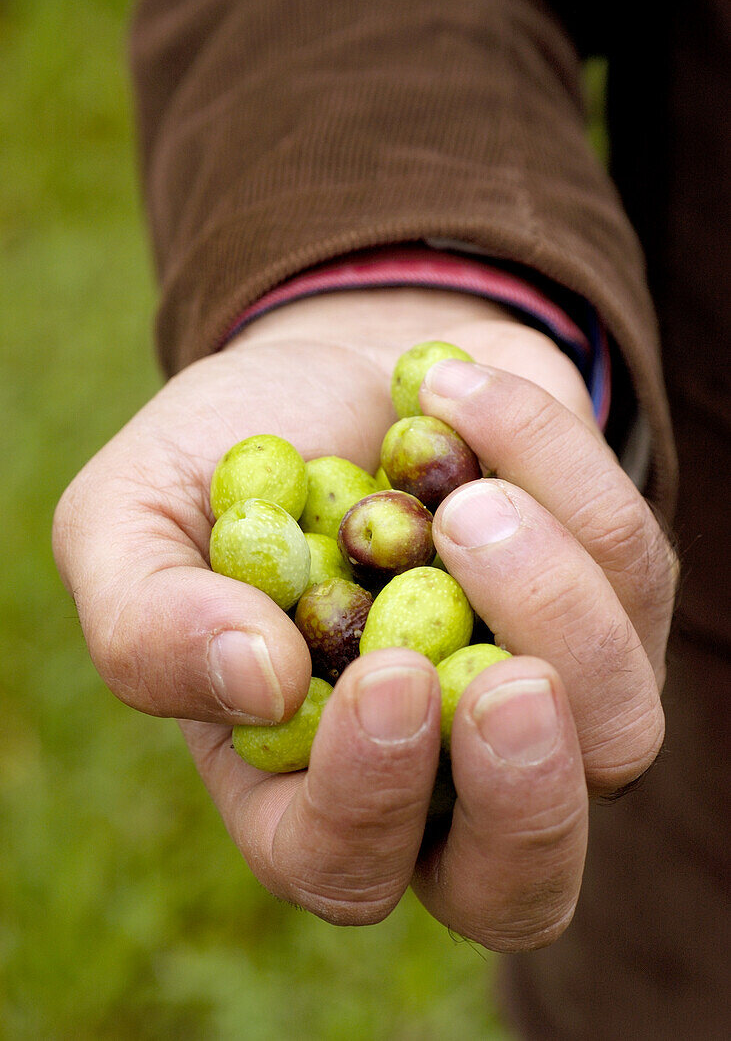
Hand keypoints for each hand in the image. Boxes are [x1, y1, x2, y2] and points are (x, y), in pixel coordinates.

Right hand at [53, 287, 675, 948]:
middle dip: (528, 796)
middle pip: (525, 880)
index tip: (383, 677)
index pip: (349, 866)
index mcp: (303, 781)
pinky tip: (459, 396)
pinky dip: (554, 465)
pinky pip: (635, 571)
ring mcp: (544, 699)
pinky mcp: (613, 607)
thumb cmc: (219, 457)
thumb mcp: (128, 517)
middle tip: (510, 684)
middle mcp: (440, 772)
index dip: (371, 803)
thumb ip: (148, 618)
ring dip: (559, 601)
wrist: (326, 364)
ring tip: (465, 490)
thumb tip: (260, 684)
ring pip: (617, 729)